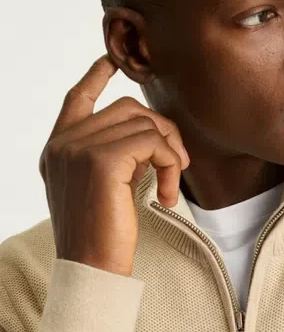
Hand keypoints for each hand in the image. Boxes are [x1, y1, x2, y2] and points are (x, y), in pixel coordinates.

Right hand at [39, 54, 190, 277]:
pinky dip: (171, 165)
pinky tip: (166, 194)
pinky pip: (153, 143)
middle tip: (177, 165)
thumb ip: (109, 159)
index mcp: (57, 150)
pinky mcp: (101, 160)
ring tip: (169, 187)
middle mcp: (63, 144)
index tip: (110, 61)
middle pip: (127, 109)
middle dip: (162, 131)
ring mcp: (78, 149)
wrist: (91, 270)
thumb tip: (146, 138)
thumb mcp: (99, 191)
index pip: (77, 100)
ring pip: (144, 124)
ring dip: (170, 154)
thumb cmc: (100, 239)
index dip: (95, 77)